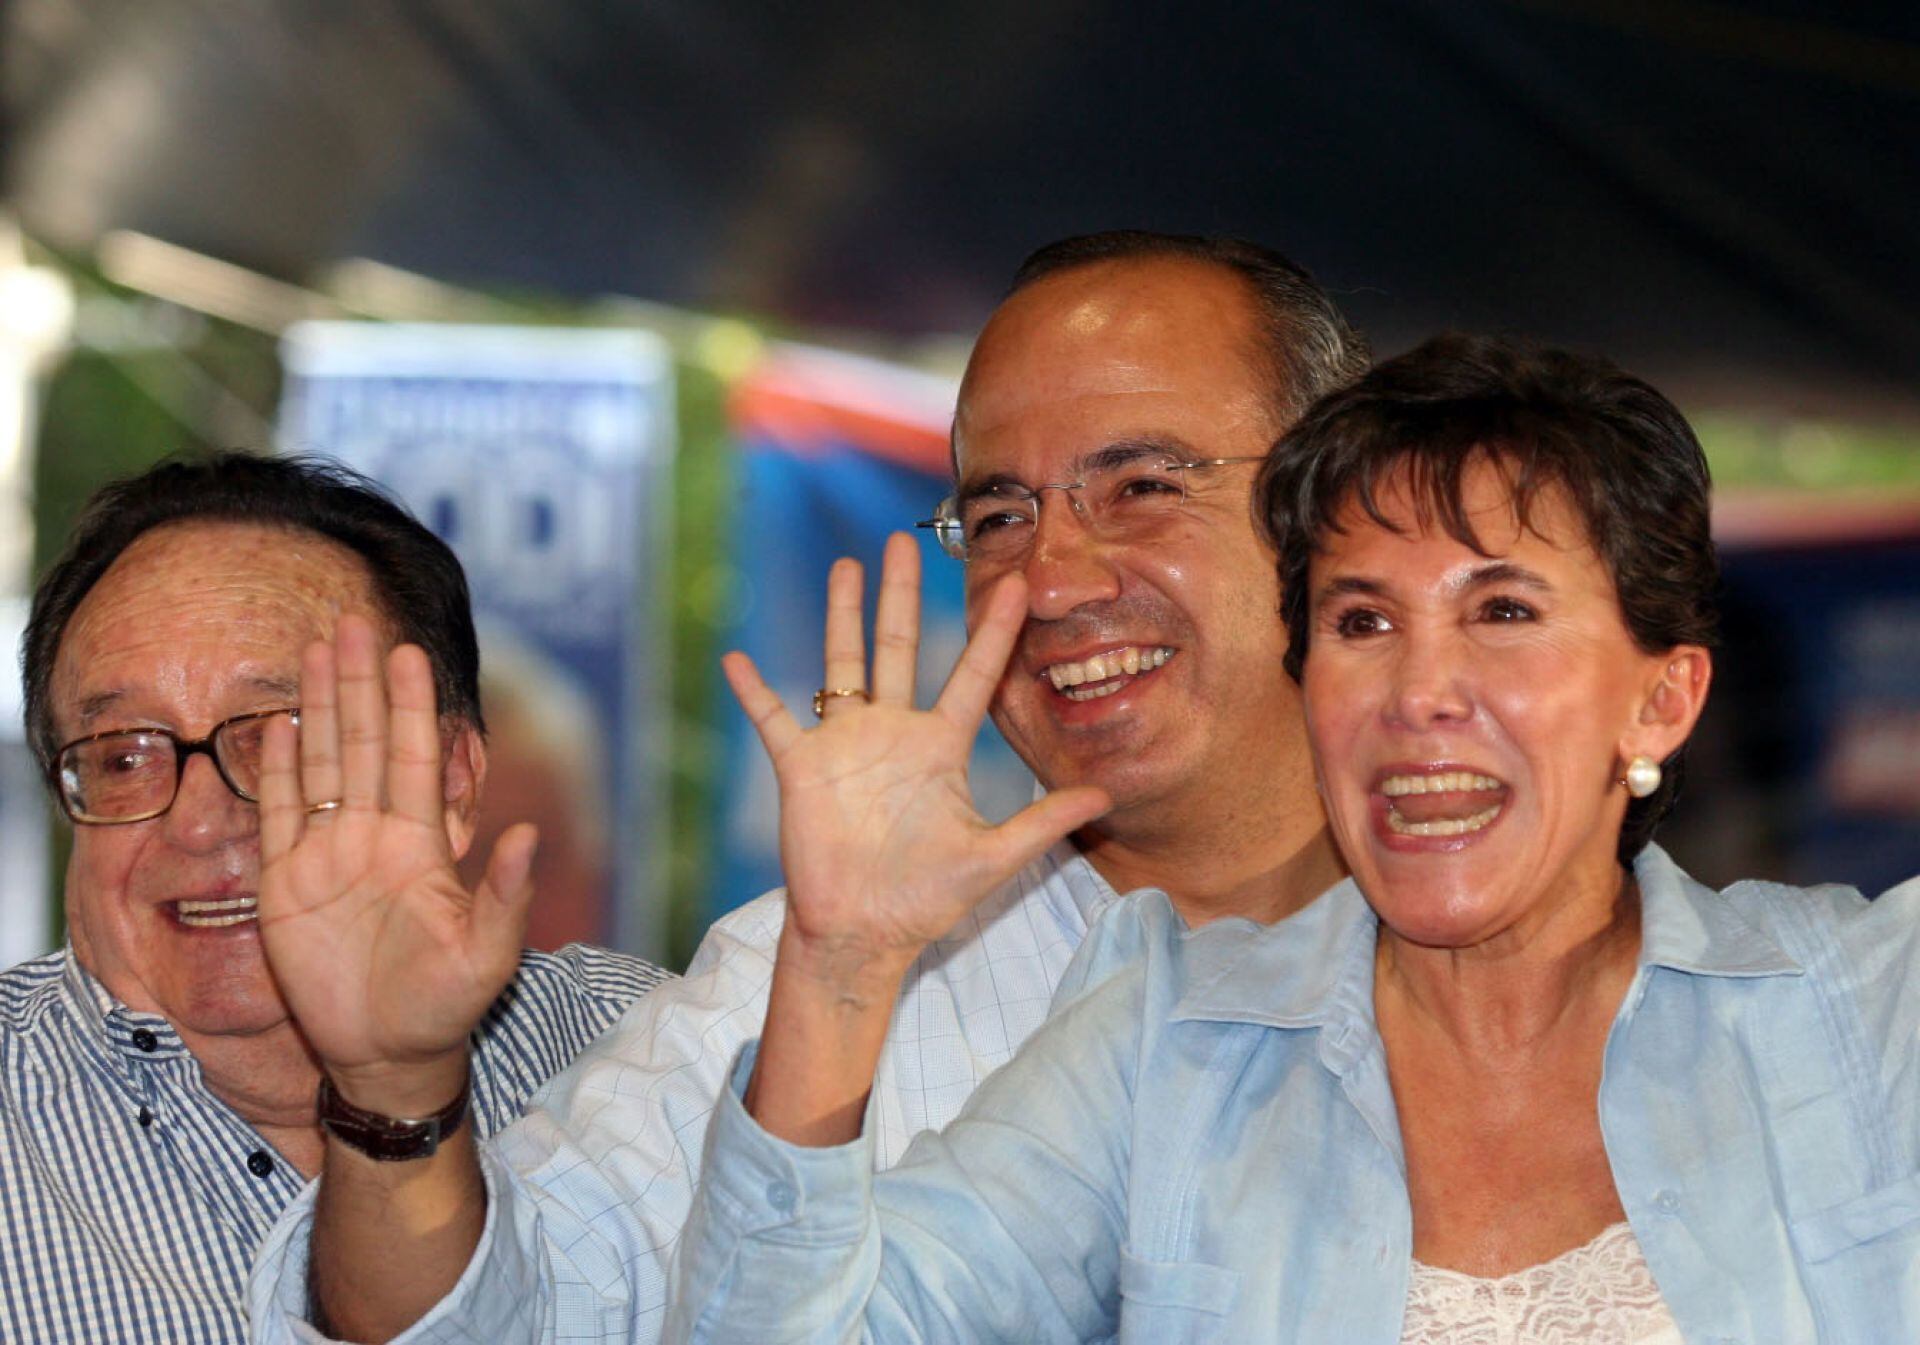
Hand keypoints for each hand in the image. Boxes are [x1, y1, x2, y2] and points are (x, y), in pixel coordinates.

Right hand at [256, 614, 536, 1111]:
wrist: (388, 1055)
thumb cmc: (446, 1005)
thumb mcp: (488, 956)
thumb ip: (505, 894)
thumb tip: (529, 832)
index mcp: (425, 846)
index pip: (418, 758)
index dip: (412, 706)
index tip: (408, 653)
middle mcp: (377, 837)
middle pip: (366, 744)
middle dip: (359, 684)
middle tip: (351, 623)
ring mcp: (330, 856)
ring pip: (323, 766)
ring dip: (319, 710)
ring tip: (314, 652)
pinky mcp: (287, 884)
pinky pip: (280, 815)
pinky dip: (276, 772)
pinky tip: (275, 727)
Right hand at [724, 533, 1109, 996]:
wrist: (864, 934)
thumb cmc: (926, 899)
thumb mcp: (995, 857)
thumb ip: (1044, 822)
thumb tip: (1105, 796)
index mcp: (939, 748)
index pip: (974, 676)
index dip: (993, 632)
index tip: (1013, 585)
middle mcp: (893, 734)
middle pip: (900, 648)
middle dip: (901, 595)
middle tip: (904, 541)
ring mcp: (845, 746)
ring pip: (842, 663)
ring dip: (842, 615)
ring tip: (844, 566)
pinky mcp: (802, 768)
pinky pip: (774, 719)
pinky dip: (753, 691)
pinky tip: (734, 658)